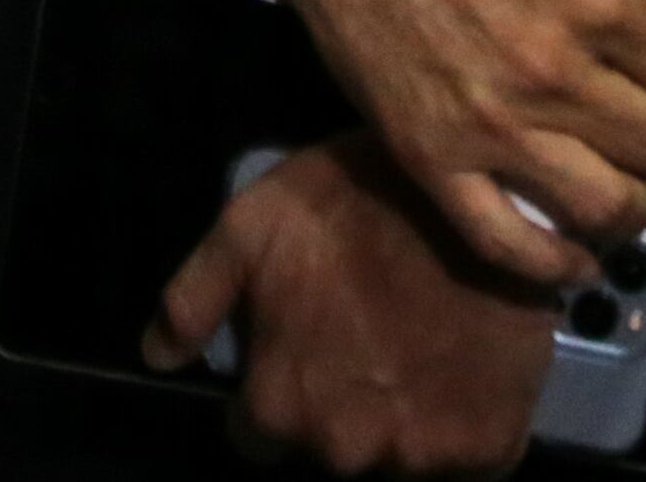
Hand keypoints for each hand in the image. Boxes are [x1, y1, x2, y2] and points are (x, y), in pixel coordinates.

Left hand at [145, 133, 554, 476]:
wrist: (480, 191)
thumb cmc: (356, 199)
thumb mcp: (251, 223)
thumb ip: (194, 298)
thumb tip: (157, 357)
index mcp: (279, 406)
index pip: (256, 438)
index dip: (276, 391)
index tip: (304, 351)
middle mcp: (342, 448)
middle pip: (327, 449)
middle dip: (337, 407)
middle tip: (364, 340)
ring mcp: (419, 456)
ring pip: (394, 454)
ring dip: (397, 416)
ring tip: (414, 348)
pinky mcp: (488, 448)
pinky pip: (465, 460)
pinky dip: (461, 426)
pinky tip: (459, 368)